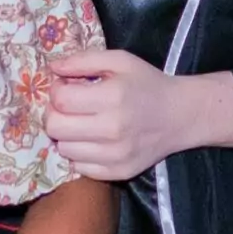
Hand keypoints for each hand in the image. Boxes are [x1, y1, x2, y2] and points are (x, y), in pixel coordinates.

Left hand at [47, 50, 200, 180]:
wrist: (180, 115)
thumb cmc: (147, 83)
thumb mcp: (119, 60)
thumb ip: (83, 60)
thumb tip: (52, 68)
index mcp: (113, 97)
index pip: (60, 100)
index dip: (56, 90)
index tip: (66, 87)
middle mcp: (113, 130)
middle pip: (55, 128)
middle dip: (55, 114)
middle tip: (68, 107)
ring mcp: (115, 156)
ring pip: (64, 149)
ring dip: (67, 135)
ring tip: (82, 123)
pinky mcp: (118, 173)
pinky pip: (79, 168)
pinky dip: (80, 153)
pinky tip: (93, 140)